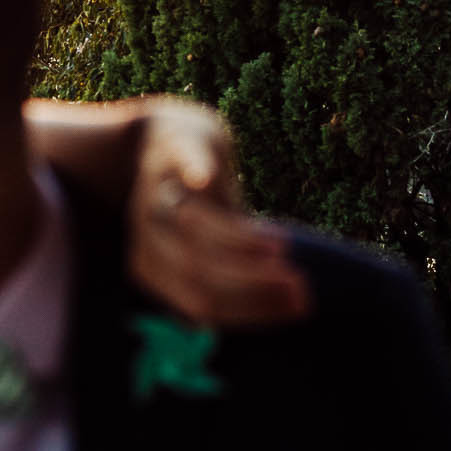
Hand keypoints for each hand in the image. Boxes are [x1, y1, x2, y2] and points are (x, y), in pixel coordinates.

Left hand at [129, 99, 310, 327]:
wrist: (169, 140)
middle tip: (301, 284)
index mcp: (152, 266)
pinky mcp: (175, 148)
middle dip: (251, 281)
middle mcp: (149, 232)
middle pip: (195, 268)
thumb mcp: (211, 250)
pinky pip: (180, 160)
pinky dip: (193, 170)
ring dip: (239, 239)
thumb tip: (294, 307)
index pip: (201, 303)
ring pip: (194, 222)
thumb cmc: (200, 207)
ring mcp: (160, 188)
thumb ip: (237, 279)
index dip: (252, 310)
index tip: (300, 308)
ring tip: (283, 248)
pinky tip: (203, 178)